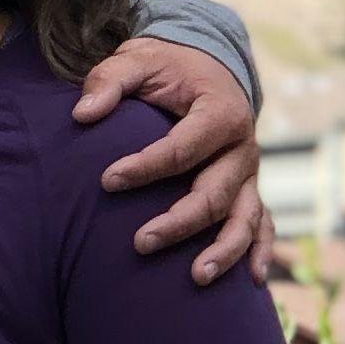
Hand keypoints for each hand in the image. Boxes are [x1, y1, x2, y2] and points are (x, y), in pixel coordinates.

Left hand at [75, 35, 277, 284]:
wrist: (208, 66)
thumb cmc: (168, 67)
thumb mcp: (138, 60)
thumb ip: (110, 81)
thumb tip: (82, 114)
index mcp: (220, 112)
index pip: (182, 149)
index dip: (145, 167)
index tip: (106, 181)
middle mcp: (242, 148)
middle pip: (214, 193)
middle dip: (179, 222)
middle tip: (139, 243)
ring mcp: (249, 174)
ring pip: (244, 218)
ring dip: (224, 250)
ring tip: (196, 277)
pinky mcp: (248, 190)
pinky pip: (261, 224)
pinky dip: (259, 252)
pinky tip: (251, 284)